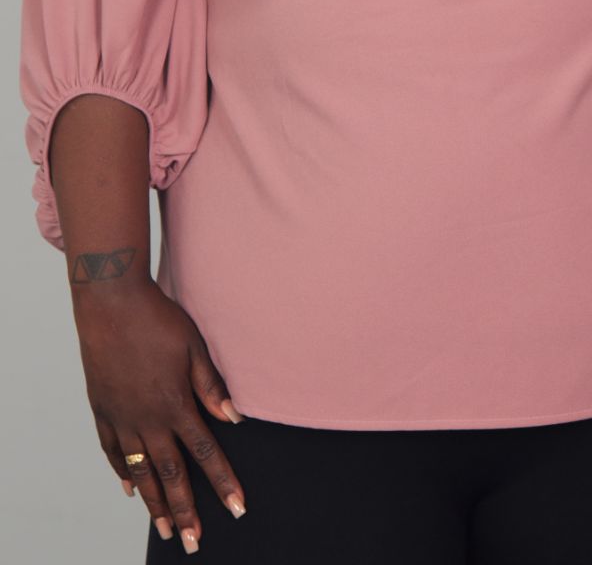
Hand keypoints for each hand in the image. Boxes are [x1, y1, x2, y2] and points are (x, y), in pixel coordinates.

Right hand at [73, 279, 246, 552]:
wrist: (110, 303)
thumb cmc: (157, 319)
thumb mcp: (193, 347)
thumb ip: (211, 386)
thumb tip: (234, 418)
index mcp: (175, 404)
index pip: (204, 453)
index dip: (223, 482)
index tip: (237, 508)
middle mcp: (147, 419)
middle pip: (171, 474)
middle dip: (186, 511)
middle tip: (194, 542)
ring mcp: (122, 418)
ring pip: (140, 472)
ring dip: (154, 503)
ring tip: (165, 530)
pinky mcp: (103, 410)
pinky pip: (114, 451)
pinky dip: (123, 472)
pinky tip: (130, 489)